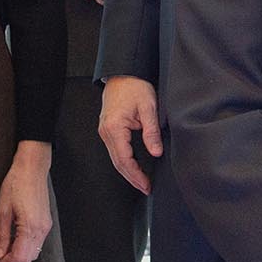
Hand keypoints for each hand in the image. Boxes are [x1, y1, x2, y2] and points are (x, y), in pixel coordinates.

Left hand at [0, 140, 52, 261]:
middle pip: (28, 258)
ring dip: (20, 252)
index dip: (5, 261)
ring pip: (35, 251)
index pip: (19, 257)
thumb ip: (2, 235)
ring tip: (6, 244)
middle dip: (13, 258)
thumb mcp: (2, 210)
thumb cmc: (16, 184)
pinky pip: (38, 241)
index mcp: (30, 226)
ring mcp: (46, 226)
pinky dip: (27, 244)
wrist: (32, 168)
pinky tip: (16, 236)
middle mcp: (41, 229)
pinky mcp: (47, 221)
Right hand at [97, 76, 161, 194]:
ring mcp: (105, 130)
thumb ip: (151, 132)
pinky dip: (124, 161)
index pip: (124, 160)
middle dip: (132, 178)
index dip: (136, 175)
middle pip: (118, 162)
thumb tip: (156, 152)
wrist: (123, 73)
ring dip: (128, 171)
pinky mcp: (108, 128)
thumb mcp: (148, 107)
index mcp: (114, 128)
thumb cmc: (134, 86)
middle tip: (145, 188)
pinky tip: (133, 166)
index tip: (146, 185)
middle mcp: (106, 131)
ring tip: (141, 182)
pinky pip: (115, 150)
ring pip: (115, 158)